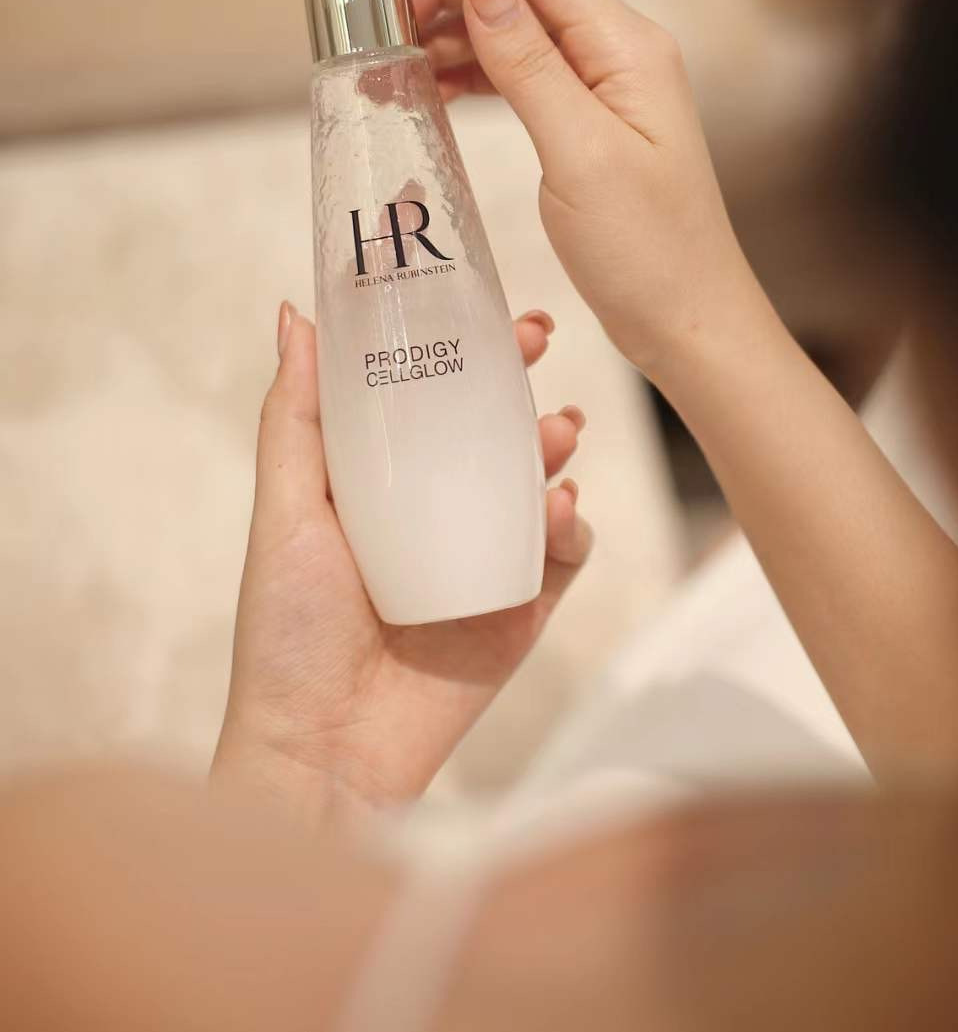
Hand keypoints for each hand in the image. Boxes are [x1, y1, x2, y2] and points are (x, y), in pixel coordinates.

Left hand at [212, 302, 589, 826]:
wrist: (324, 754)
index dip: (456, 345)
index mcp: (377, 485)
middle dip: (517, 379)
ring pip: (537, 482)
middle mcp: (432, 514)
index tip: (482, 303)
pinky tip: (561, 510)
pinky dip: (572, 527)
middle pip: (488, 428)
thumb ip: (296, 417)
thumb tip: (296, 315)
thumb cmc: (288, 632)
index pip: (425, 397)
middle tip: (536, 340)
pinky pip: (563, 556)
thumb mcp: (285, 511)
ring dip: (552, 443)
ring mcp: (481, 561)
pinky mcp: (520, 611)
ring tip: (556, 430)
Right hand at [389, 0, 747, 373]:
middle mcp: (616, 51)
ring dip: (447, 28)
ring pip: (509, 27)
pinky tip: (427, 82)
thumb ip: (528, 63)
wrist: (688, 322)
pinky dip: (468, 70)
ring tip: (388, 52)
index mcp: (624, 47)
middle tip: (377, 14)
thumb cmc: (649, 252)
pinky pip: (516, 72)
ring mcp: (601, 86)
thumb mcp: (580, 155)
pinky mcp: (586, 121)